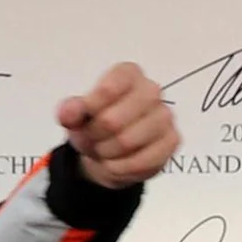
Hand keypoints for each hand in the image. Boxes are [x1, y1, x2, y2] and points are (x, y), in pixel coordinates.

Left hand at [55, 62, 177, 188]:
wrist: (109, 152)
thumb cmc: (94, 125)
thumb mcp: (75, 116)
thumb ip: (69, 110)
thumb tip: (69, 112)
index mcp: (127, 74)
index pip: (109, 88)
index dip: (91, 108)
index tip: (84, 116)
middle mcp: (151, 90)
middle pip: (113, 120)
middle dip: (95, 136)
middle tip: (92, 138)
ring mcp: (164, 116)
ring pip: (127, 142)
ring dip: (107, 153)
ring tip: (104, 150)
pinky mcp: (172, 140)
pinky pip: (142, 161)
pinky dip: (121, 168)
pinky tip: (116, 163)